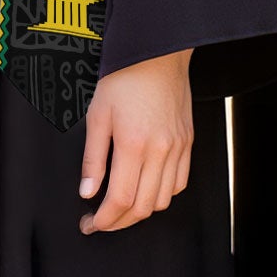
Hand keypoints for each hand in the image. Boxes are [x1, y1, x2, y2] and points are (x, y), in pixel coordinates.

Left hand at [80, 48, 192, 233]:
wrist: (156, 52)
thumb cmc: (124, 76)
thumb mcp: (97, 113)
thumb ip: (93, 157)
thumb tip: (88, 191)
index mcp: (134, 144)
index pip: (121, 199)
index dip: (105, 219)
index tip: (91, 224)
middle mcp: (160, 151)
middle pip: (143, 207)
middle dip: (119, 222)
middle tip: (101, 221)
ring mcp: (178, 148)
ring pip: (163, 200)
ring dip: (141, 211)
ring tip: (121, 206)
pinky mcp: (188, 143)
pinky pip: (180, 183)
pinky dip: (162, 194)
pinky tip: (147, 188)